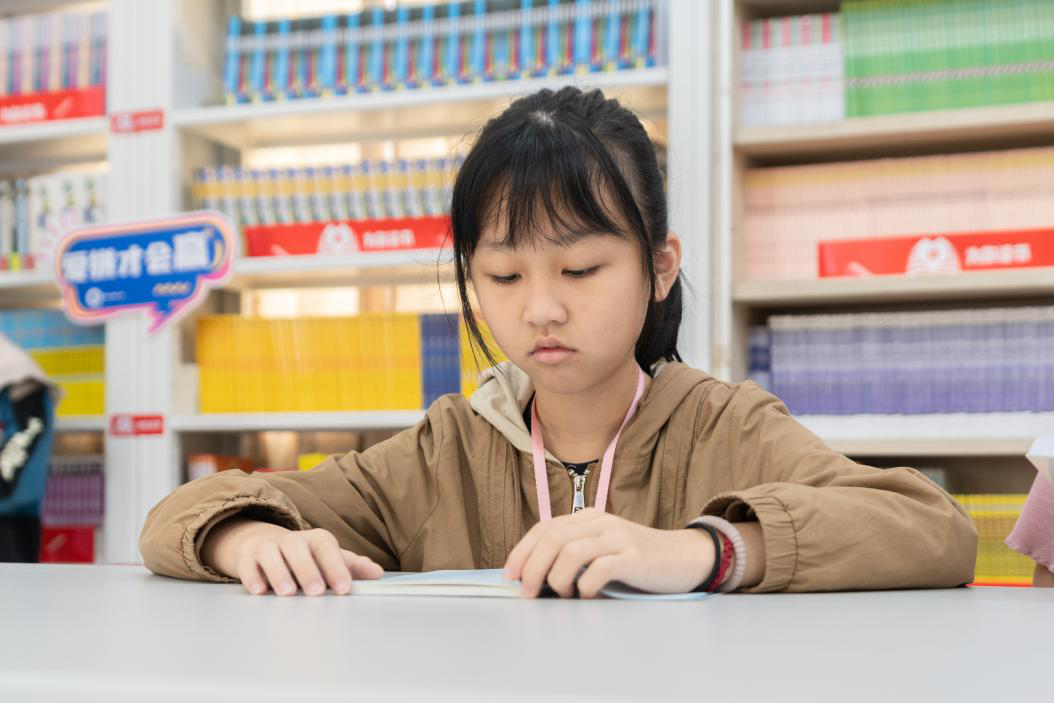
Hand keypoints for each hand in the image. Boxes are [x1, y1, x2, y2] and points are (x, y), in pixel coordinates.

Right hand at [201, 517, 382, 595]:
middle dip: (307, 570)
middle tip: (316, 592)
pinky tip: (259, 591)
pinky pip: (247, 565)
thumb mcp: (329, 558)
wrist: (265, 543)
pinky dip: (251, 577)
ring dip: (279, 572)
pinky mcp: (247, 559)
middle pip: (297, 548)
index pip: (327, 548)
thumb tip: (378, 574)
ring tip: (287, 593)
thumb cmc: (306, 556)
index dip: (337, 567)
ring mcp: (267, 548)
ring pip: (270, 554)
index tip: (345, 589)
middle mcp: (291, 541)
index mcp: (315, 540)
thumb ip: (351, 566)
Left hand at [502, 508, 714, 597]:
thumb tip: (535, 577)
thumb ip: (574, 553)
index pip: (544, 528)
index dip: (522, 551)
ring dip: (557, 578)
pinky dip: (585, 586)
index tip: (510, 575)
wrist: (684, 557)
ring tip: (560, 596)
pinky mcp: (634, 557)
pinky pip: (599, 569)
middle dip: (533, 568)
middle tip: (528, 593)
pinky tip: (586, 596)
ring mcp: (618, 537)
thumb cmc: (638, 559)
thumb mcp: (602, 548)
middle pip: (552, 538)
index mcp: (588, 517)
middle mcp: (600, 522)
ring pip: (571, 552)